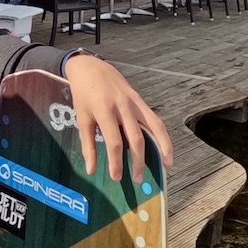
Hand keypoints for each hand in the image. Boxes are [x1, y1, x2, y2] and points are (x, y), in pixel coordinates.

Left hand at [66, 54, 173, 182]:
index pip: (114, 143)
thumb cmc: (83, 95)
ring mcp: (134, 102)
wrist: (90, 67)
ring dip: (161, 147)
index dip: (116, 163)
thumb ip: (87, 145)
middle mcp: (122, 107)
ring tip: (166, 165)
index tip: (117, 178)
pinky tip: (166, 148)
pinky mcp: (140, 100)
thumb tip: (91, 170)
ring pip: (153, 127)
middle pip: (135, 138)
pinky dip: (163, 134)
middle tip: (138, 179)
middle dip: (138, 161)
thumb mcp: (81, 118)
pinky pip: (155, 119)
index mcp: (104, 111)